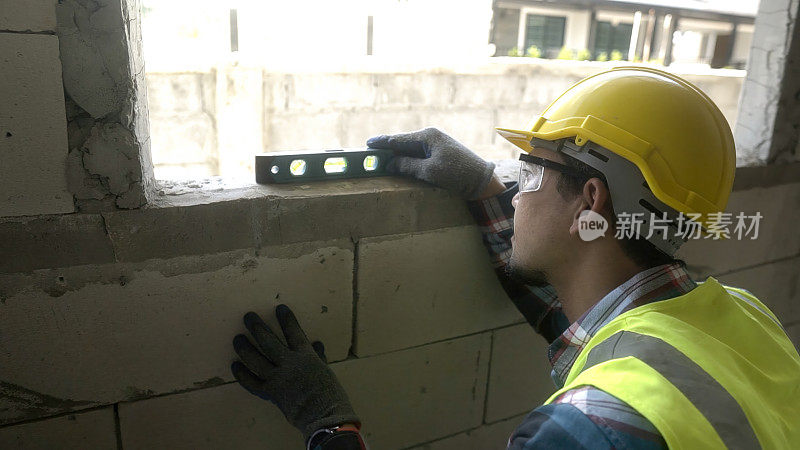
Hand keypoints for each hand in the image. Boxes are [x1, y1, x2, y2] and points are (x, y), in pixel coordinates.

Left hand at [231, 305, 358, 441]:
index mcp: (305, 356)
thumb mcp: (326, 371)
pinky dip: (242, 374)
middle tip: (248, 317)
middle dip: (257, 327)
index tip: (279, 308)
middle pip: (268, 341)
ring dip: (245, 347)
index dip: (286, 319)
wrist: (324, 415)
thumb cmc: (330, 393)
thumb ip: (317, 357)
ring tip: (237, 338)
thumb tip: (316, 345)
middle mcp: (288, 363)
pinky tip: (235, 365)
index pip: (293, 332)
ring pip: (255, 359)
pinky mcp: (270, 393)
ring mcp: (277, 378)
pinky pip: (252, 382)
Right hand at [366, 127, 495, 199]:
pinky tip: (400, 163)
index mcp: (427, 136)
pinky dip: (407, 158)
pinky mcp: (439, 151)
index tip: (367, 144)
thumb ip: (407, 165)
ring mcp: (436, 142)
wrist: (481, 179)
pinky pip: (418, 153)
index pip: (398, 139)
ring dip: (397, 154)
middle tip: (370, 154)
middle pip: (402, 142)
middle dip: (387, 148)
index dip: (381, 142)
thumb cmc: (456, 173)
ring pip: (410, 148)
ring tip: (381, 159)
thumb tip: (388, 163)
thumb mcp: (429, 171)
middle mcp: (430, 135)